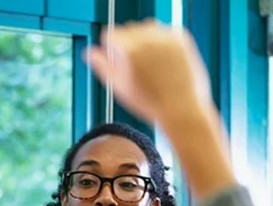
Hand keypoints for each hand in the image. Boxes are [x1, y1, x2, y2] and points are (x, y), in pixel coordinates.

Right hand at [84, 20, 211, 125]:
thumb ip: (102, 66)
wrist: (182, 110)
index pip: (110, 35)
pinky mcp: (181, 39)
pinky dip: (164, 43)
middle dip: (129, 45)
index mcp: (128, 50)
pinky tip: (165, 63)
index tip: (118, 61)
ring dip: (146, 41)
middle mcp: (146, 39)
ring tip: (152, 67)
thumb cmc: (151, 105)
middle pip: (128, 30)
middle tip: (138, 68)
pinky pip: (166, 33)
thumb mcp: (119, 88)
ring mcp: (166, 37)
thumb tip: (89, 53)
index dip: (112, 50)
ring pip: (147, 29)